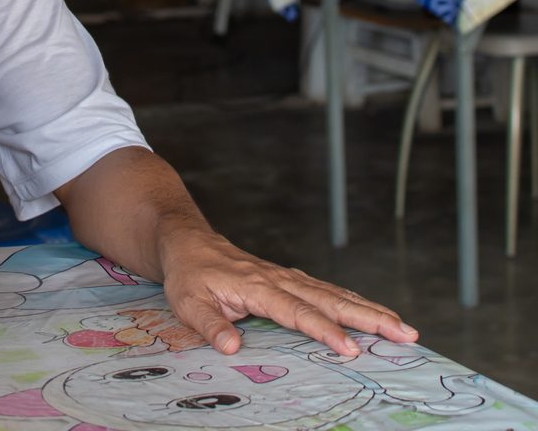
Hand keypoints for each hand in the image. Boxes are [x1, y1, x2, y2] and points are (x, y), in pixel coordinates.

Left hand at [160, 229, 417, 356]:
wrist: (186, 240)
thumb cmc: (187, 273)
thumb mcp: (187, 301)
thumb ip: (209, 325)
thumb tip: (233, 348)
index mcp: (255, 285)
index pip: (295, 310)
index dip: (323, 329)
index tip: (350, 349)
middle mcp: (276, 277)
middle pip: (328, 297)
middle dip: (367, 316)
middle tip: (404, 333)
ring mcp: (284, 276)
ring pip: (331, 292)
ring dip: (367, 309)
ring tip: (402, 326)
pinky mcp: (286, 278)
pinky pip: (323, 290)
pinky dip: (351, 301)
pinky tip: (371, 312)